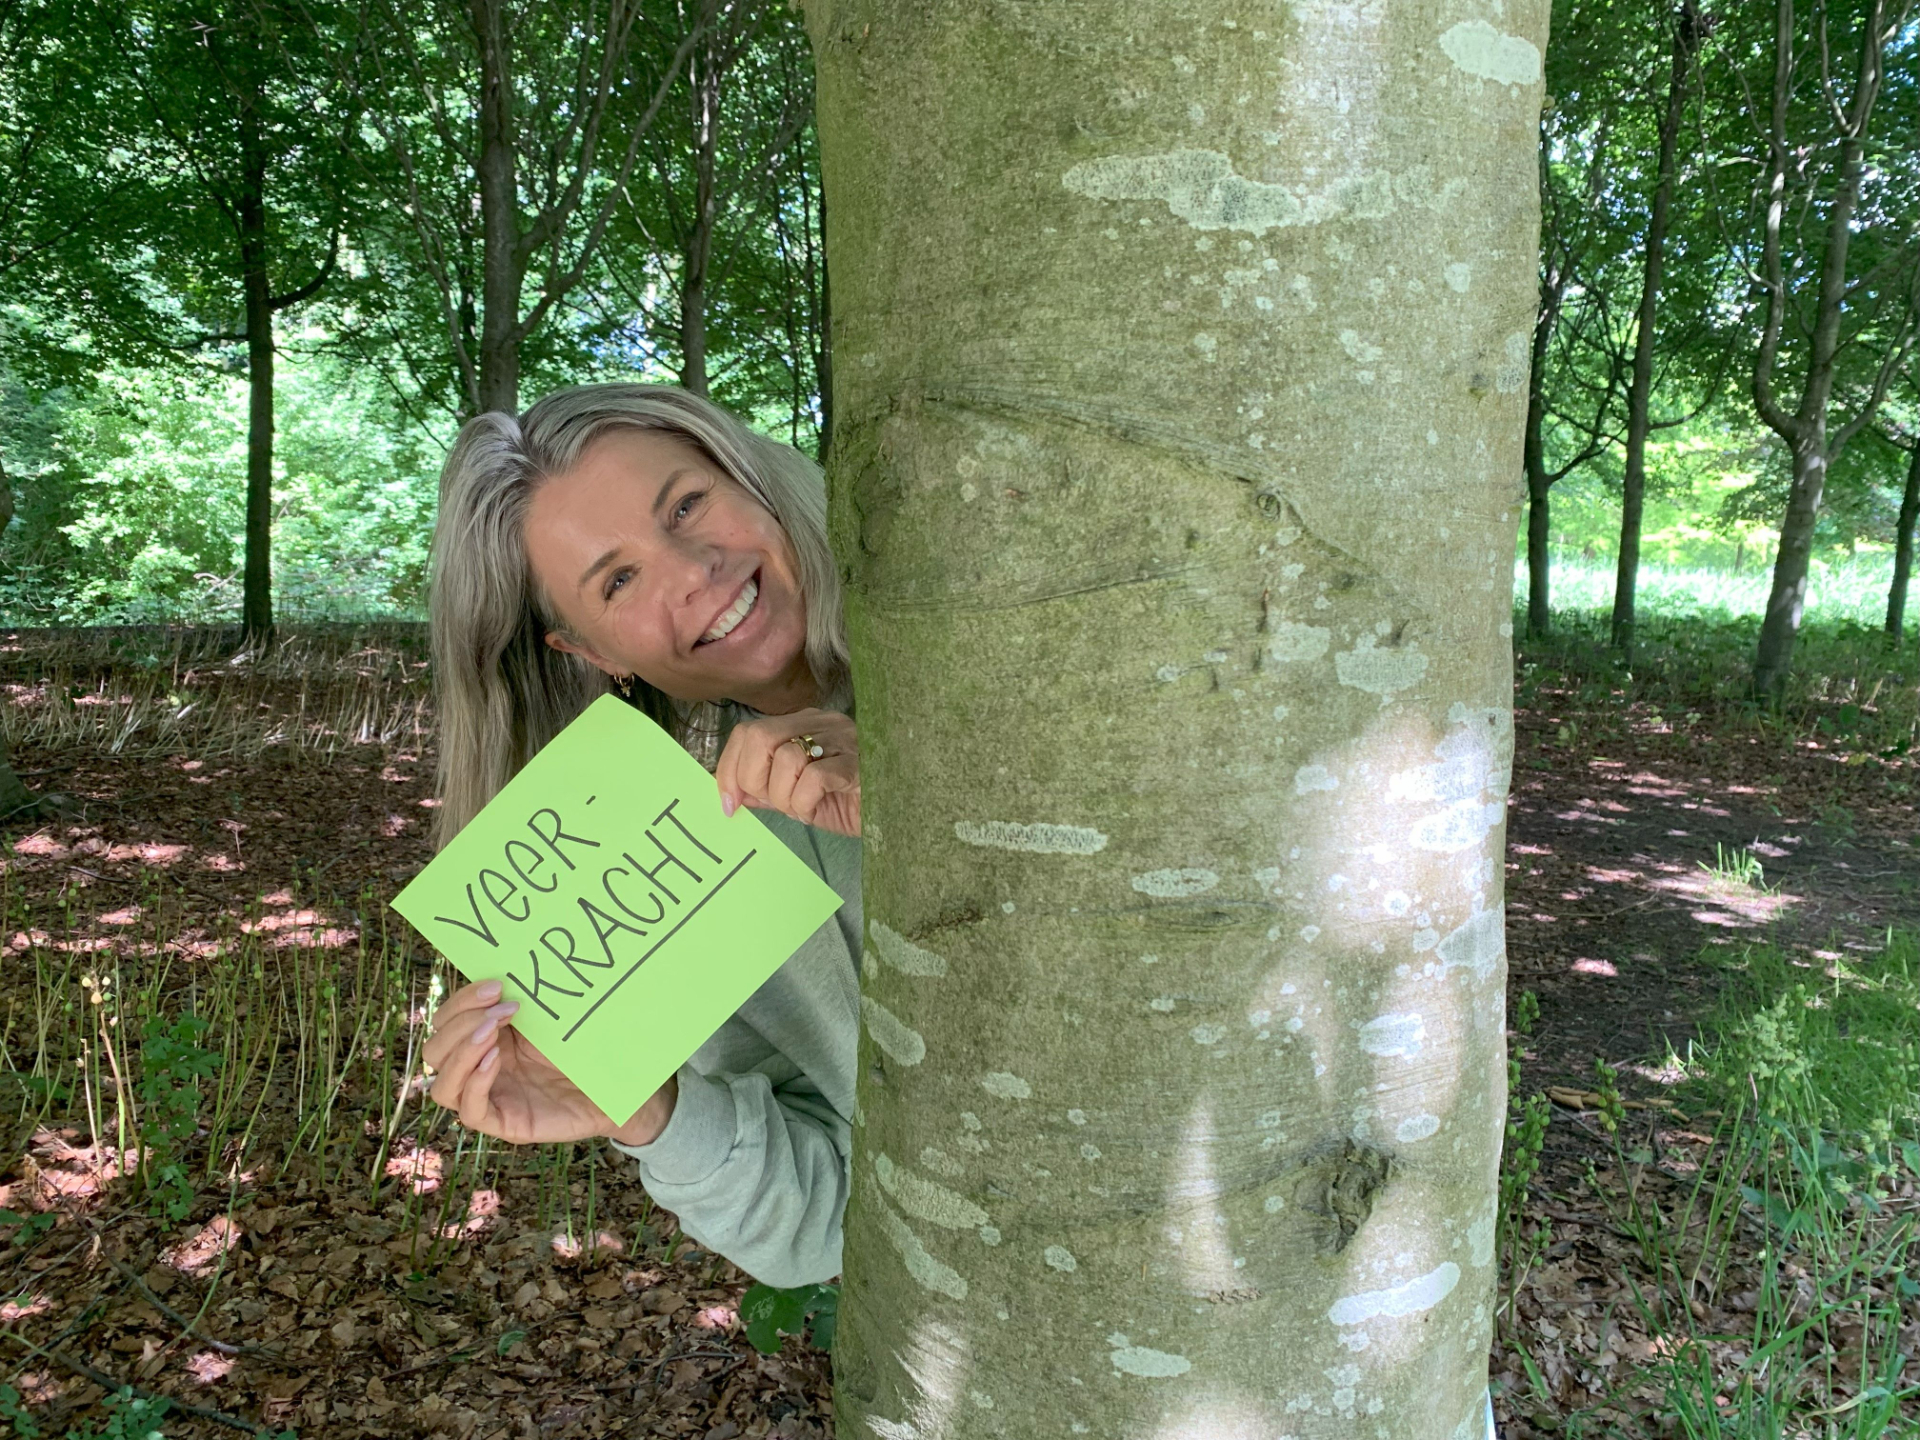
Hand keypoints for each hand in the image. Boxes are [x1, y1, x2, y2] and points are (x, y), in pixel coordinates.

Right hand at [421, 980, 676, 1147]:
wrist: (624, 1084)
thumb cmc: (592, 1046)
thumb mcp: (556, 1016)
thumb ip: (528, 997)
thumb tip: (511, 954)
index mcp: (488, 1035)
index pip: (447, 1020)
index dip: (462, 1001)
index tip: (497, 983)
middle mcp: (481, 1065)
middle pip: (436, 1048)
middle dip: (461, 1023)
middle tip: (503, 1008)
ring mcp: (491, 1095)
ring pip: (442, 1084)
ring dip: (462, 1051)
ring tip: (493, 1031)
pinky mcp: (505, 1122)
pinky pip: (470, 1111)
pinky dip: (475, 1083)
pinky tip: (495, 1060)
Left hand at [714, 707, 858, 837]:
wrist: (900, 816)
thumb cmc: (851, 804)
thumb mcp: (799, 798)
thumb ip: (767, 791)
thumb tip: (732, 794)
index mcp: (803, 726)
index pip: (749, 731)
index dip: (728, 768)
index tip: (729, 804)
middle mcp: (821, 724)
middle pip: (760, 737)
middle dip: (752, 779)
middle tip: (772, 804)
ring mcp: (842, 740)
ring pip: (786, 758)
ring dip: (783, 796)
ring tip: (802, 808)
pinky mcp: (858, 764)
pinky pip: (814, 778)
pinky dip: (805, 802)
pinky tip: (816, 810)